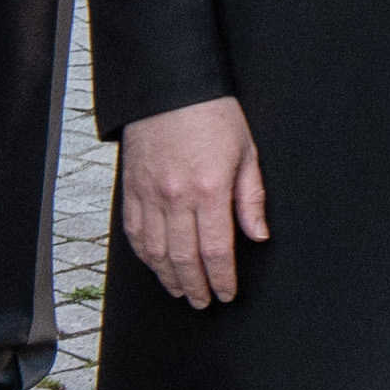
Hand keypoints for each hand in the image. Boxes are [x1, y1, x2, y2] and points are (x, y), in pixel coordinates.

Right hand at [119, 96, 268, 307]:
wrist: (168, 87)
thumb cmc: (211, 114)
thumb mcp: (246, 152)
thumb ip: (251, 198)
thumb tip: (258, 235)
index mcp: (209, 189)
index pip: (215, 250)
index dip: (222, 278)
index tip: (227, 293)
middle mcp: (176, 197)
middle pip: (184, 259)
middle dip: (196, 287)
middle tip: (204, 302)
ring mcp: (149, 195)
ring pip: (156, 252)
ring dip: (169, 278)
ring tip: (181, 291)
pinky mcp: (131, 189)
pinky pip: (135, 233)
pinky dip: (146, 255)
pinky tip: (155, 265)